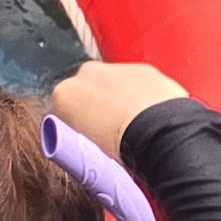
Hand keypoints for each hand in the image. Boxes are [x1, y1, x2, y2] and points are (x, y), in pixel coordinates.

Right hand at [46, 60, 192, 158]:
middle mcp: (85, 73)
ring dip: (120, 99)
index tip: (86, 138)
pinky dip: (142, 94)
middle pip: (85, 90)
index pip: (60, 108)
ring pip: (112, 84)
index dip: (73, 125)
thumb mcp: (86, 152)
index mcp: (63, 95)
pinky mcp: (143, 68)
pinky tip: (152, 116)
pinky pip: (137, 82)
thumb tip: (84, 142)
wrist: (160, 134)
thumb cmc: (121, 147)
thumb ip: (78, 138)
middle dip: (95, 106)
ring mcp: (116, 68)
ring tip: (136, 127)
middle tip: (110, 133)